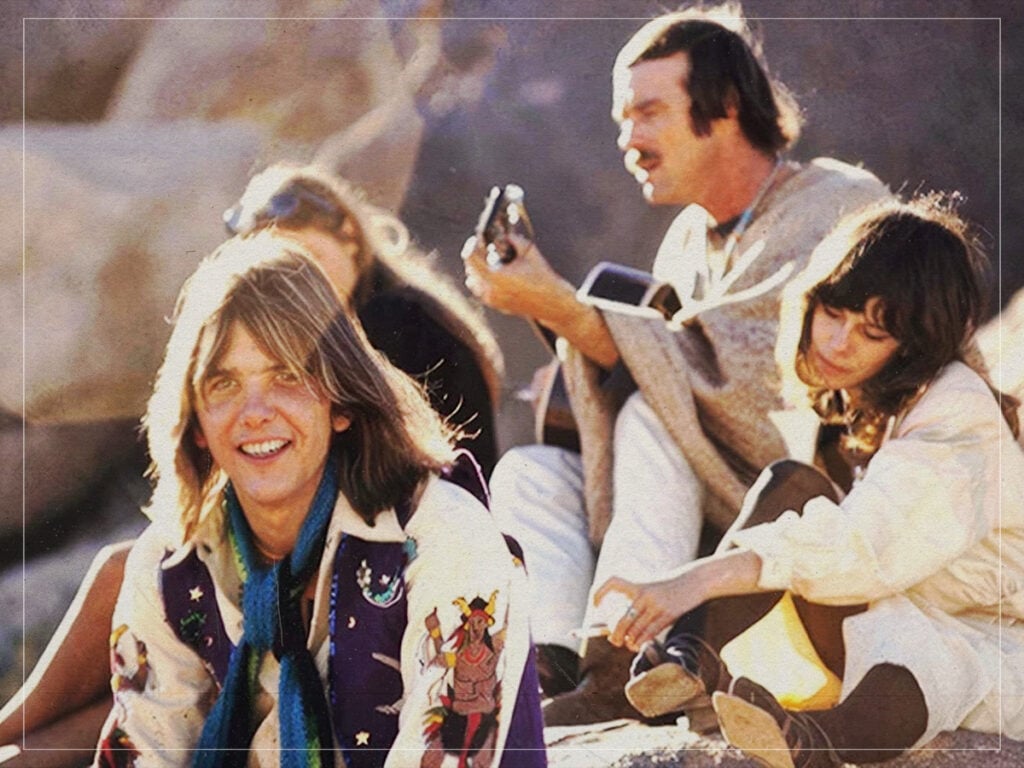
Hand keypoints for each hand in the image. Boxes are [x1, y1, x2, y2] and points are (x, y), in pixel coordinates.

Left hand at [462, 232, 571, 319]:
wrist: (552, 302)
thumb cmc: (542, 277)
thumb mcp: (529, 251)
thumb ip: (513, 239)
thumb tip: (503, 232)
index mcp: (496, 276)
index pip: (470, 258)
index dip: (472, 245)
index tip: (476, 240)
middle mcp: (490, 290)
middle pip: (470, 269)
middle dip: (476, 257)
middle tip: (486, 248)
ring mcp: (492, 300)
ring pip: (473, 282)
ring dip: (478, 270)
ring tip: (492, 262)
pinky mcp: (496, 305)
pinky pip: (481, 291)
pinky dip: (484, 281)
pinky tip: (497, 274)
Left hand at [593, 549, 764, 651]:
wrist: (694, 581)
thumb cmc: (668, 586)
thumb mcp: (650, 587)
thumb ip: (635, 603)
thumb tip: (617, 628)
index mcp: (637, 584)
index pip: (612, 583)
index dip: (599, 593)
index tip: (595, 604)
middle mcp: (644, 594)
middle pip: (621, 620)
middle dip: (615, 634)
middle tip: (614, 639)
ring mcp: (656, 606)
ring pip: (635, 631)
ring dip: (628, 641)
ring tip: (627, 643)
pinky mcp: (668, 616)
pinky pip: (649, 634)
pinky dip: (641, 642)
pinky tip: (638, 644)